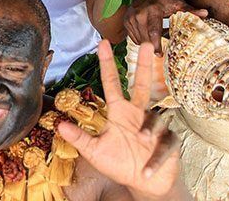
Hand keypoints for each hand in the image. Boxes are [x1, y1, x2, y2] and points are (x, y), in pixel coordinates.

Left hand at [58, 41, 181, 198]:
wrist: (143, 184)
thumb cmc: (119, 163)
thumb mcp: (95, 151)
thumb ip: (79, 138)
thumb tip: (59, 125)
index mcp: (119, 112)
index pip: (112, 84)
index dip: (107, 64)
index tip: (102, 44)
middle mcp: (138, 114)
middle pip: (142, 85)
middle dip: (143, 65)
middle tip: (146, 44)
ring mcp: (155, 127)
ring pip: (155, 119)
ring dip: (149, 129)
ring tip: (142, 140)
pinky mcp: (169, 142)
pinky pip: (165, 145)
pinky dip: (156, 158)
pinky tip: (147, 170)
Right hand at [124, 0, 206, 53]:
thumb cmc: (164, 0)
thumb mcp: (178, 4)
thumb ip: (190, 10)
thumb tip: (206, 13)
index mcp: (152, 10)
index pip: (154, 31)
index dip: (156, 44)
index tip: (160, 54)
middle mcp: (139, 13)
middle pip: (145, 38)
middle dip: (152, 47)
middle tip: (159, 54)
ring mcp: (130, 17)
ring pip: (139, 39)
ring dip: (147, 44)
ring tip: (156, 44)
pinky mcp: (126, 21)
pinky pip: (133, 38)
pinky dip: (141, 40)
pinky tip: (149, 37)